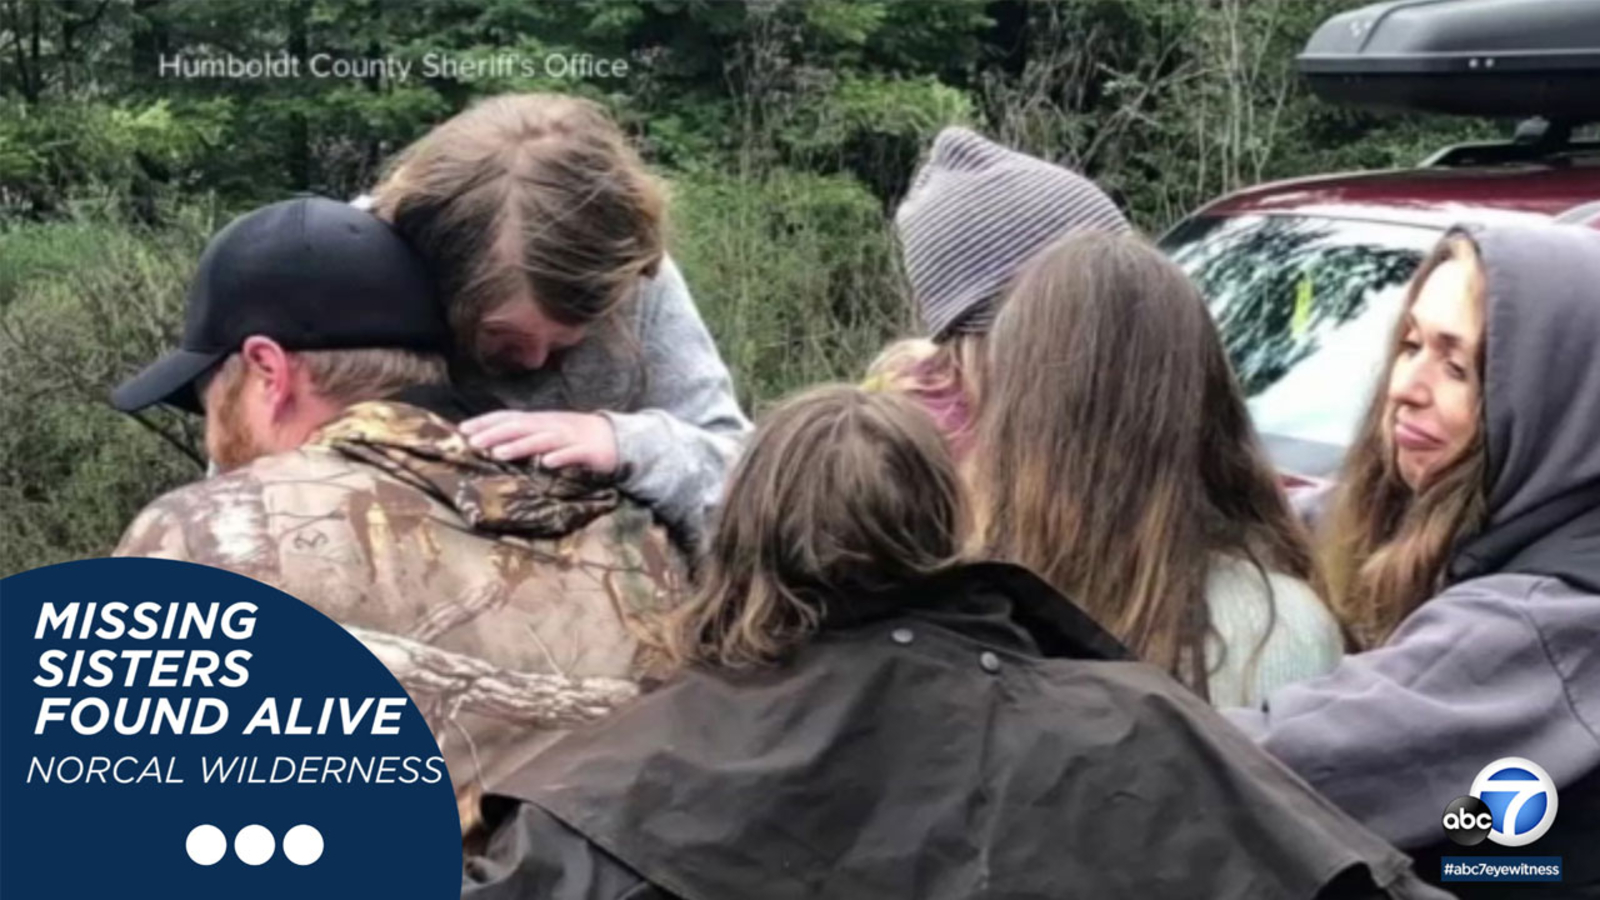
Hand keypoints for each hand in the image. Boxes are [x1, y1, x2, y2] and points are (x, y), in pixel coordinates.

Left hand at [460, 411, 619, 473]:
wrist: (619, 439)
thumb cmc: (577, 438)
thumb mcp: (548, 432)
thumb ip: (525, 435)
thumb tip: (492, 441)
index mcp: (541, 421)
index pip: (509, 417)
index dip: (487, 422)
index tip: (463, 429)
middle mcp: (552, 426)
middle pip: (521, 427)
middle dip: (495, 433)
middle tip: (473, 442)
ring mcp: (571, 437)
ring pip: (542, 440)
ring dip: (520, 445)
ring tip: (498, 453)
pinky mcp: (589, 452)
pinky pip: (573, 454)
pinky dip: (560, 457)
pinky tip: (547, 463)